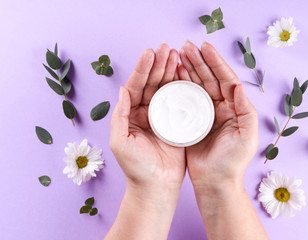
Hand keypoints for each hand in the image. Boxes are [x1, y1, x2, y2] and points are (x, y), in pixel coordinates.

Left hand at [107, 44, 185, 239]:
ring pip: (166, 89)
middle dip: (158, 65)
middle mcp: (146, 112)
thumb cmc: (136, 168)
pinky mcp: (177, 123)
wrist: (157, 186)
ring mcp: (162, 116)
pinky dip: (183, 86)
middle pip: (152, 83)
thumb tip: (122, 89)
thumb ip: (120, 115)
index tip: (150, 53)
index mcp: (131, 115)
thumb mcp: (120, 142)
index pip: (136, 86)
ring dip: (171, 71)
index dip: (143, 69)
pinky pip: (180, 101)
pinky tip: (186, 73)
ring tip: (177, 54)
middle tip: (167, 48)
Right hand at [179, 41, 257, 187]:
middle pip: (209, 78)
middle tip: (185, 46)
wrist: (215, 181)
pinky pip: (185, 99)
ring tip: (177, 54)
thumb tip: (240, 86)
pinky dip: (179, 85)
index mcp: (234, 108)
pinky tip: (172, 74)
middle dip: (199, 61)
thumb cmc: (233, 162)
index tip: (204, 47)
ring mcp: (205, 113)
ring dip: (188, 69)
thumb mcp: (246, 137)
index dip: (216, 63)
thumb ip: (246, 111)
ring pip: (196, 85)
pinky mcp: (191, 120)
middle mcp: (220, 107)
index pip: (226, 79)